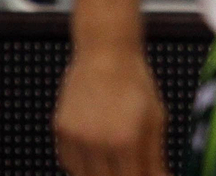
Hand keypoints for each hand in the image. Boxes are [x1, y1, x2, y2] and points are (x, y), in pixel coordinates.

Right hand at [55, 45, 169, 175]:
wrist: (105, 53)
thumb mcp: (155, 118)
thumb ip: (155, 157)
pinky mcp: (60, 132)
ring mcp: (75, 138)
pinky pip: (70, 162)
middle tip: (132, 167)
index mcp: (126, 140)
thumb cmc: (135, 82)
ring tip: (116, 157)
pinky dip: (84, 164)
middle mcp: (97, 142)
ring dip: (102, 173)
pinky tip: (98, 151)